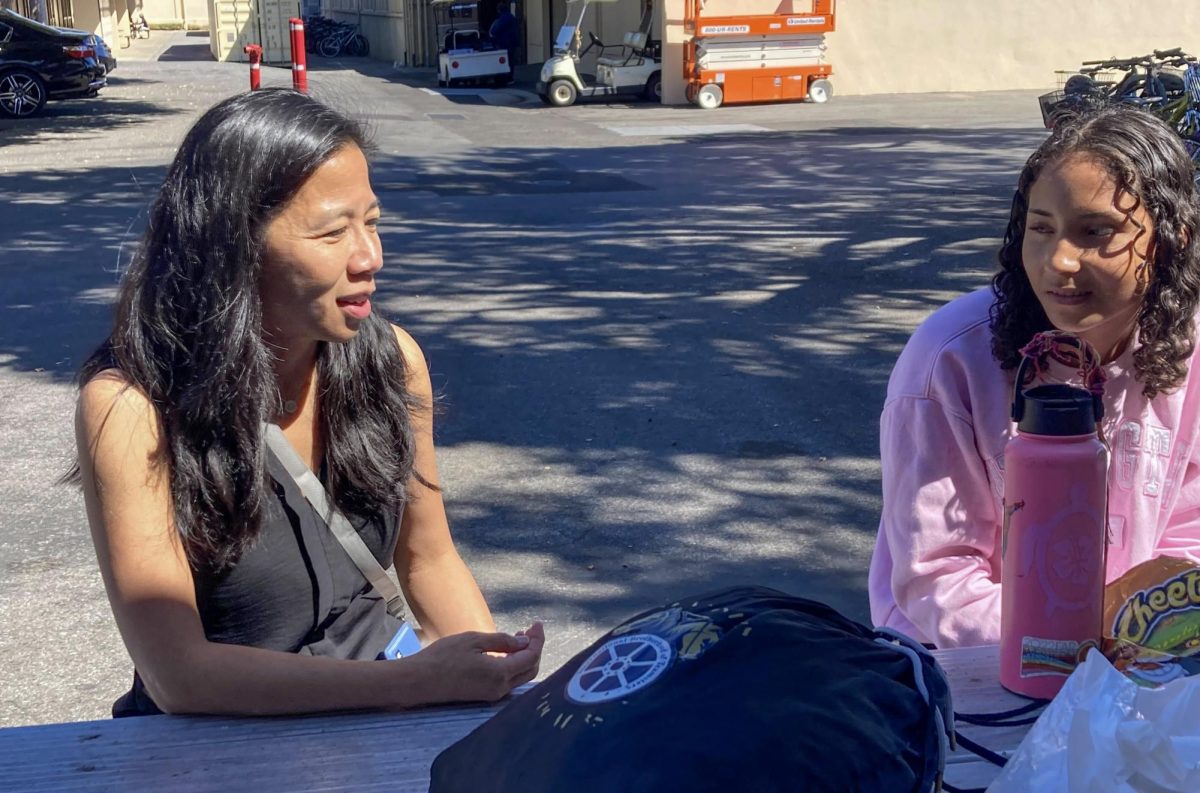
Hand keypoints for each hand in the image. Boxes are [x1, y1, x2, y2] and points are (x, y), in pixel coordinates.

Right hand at [411, 622, 544, 703]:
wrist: (418, 681)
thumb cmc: (443, 656)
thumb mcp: (474, 640)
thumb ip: (502, 641)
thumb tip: (525, 642)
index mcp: (500, 674)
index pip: (531, 657)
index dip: (538, 640)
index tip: (537, 624)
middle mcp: (500, 689)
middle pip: (530, 670)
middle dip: (534, 649)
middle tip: (530, 630)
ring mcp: (492, 695)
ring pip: (520, 677)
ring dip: (523, 657)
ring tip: (518, 636)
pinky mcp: (483, 695)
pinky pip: (507, 681)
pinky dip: (512, 665)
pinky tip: (505, 651)